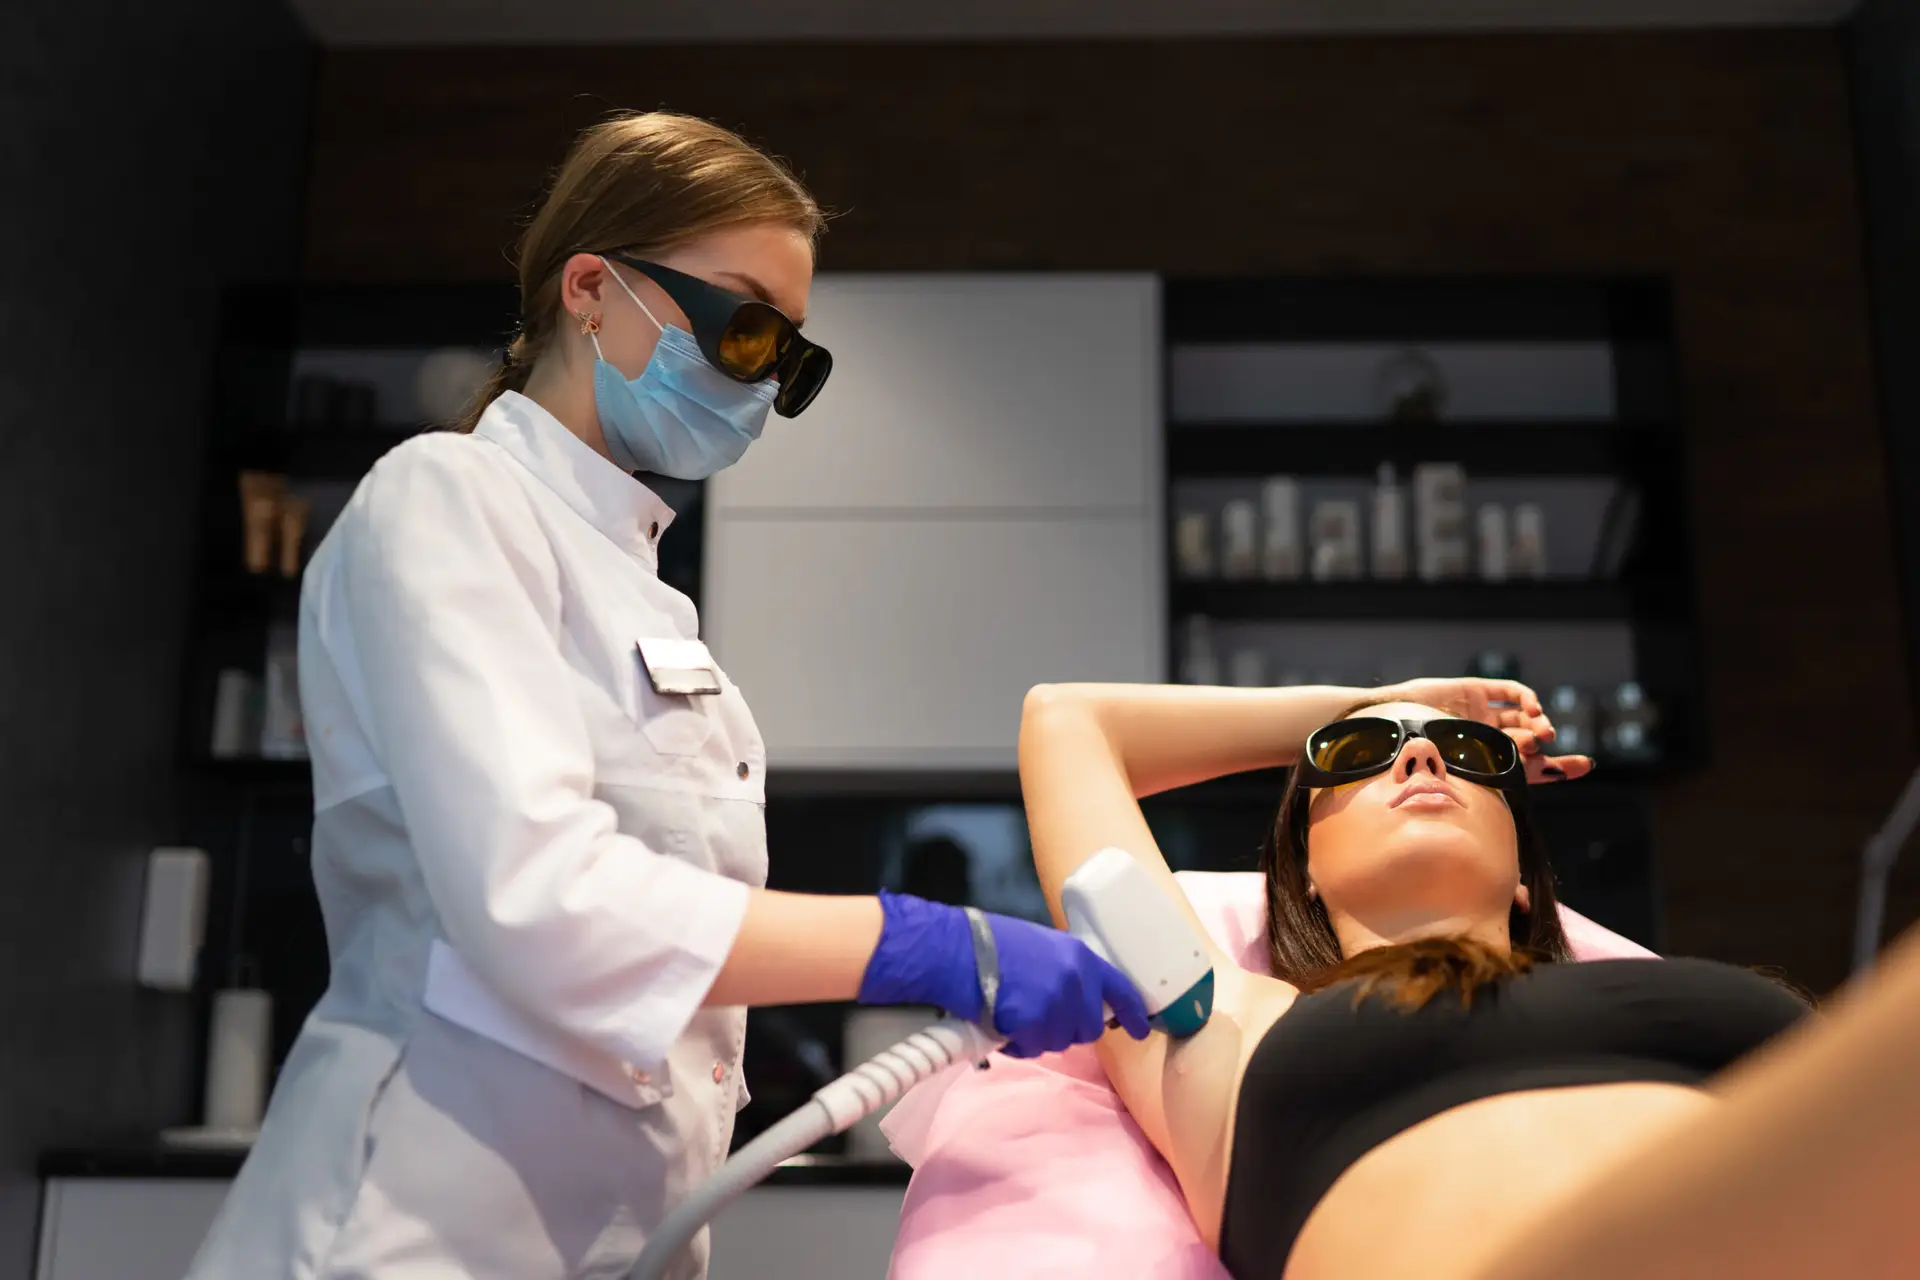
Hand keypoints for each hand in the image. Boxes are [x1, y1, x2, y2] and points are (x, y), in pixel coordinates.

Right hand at [984, 913, 1151, 1057]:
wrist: (958, 952)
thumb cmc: (992, 943)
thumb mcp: (1043, 945)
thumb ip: (1066, 969)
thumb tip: (1074, 994)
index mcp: (1080, 957)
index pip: (1120, 989)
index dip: (1133, 1013)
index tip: (1141, 1030)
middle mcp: (1076, 983)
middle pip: (1089, 1028)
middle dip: (1069, 1028)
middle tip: (1040, 1016)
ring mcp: (1056, 1007)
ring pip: (1060, 1042)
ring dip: (1040, 1036)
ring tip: (1014, 1014)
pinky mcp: (1034, 1027)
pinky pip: (1033, 1049)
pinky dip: (1018, 1044)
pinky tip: (1002, 1024)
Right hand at [1379, 676, 1592, 784]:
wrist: (1381, 730)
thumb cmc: (1408, 762)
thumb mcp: (1451, 783)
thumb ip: (1481, 792)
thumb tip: (1516, 811)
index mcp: (1484, 765)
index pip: (1530, 768)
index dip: (1559, 767)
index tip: (1585, 765)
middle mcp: (1486, 739)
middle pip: (1531, 741)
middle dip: (1549, 744)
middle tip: (1557, 747)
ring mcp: (1482, 714)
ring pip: (1522, 717)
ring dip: (1537, 722)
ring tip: (1541, 730)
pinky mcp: (1475, 690)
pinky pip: (1508, 691)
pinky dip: (1525, 698)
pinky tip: (1530, 709)